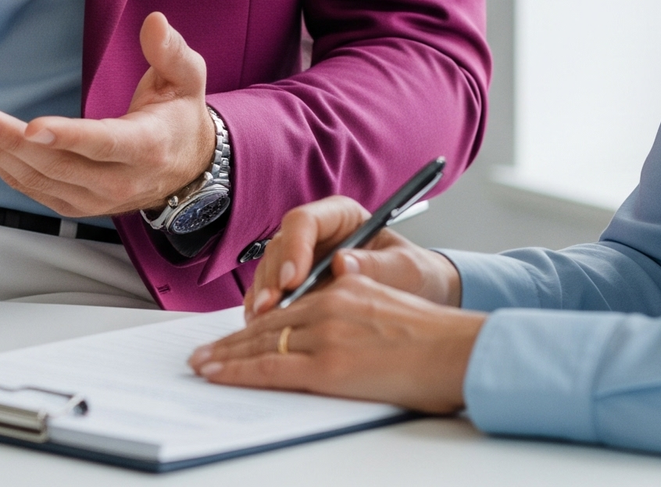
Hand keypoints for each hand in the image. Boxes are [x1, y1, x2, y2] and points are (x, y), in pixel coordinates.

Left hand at [0, 11, 214, 215]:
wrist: (187, 168)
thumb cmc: (180, 115)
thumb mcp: (187, 78)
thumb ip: (171, 51)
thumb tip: (154, 22)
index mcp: (147, 147)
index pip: (104, 144)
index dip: (68, 137)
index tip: (34, 126)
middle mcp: (118, 181)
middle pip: (58, 165)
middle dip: (12, 141)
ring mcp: (94, 200)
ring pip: (38, 181)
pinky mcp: (75, 206)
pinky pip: (33, 190)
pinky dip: (3, 168)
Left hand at [189, 269, 484, 411]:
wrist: (457, 352)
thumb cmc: (431, 339)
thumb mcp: (385, 303)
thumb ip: (352, 303)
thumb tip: (326, 312)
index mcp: (344, 286)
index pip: (288, 304)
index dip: (255, 321)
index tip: (233, 334)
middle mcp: (330, 303)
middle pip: (269, 323)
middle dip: (232, 341)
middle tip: (203, 353)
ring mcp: (327, 334)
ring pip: (262, 343)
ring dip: (227, 356)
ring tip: (203, 366)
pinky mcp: (329, 366)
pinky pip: (272, 368)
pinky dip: (239, 371)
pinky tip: (219, 375)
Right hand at [243, 196, 462, 315]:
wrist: (417, 296)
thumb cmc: (413, 274)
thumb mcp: (405, 268)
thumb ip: (377, 265)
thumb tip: (343, 263)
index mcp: (340, 216)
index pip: (305, 221)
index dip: (294, 247)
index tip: (294, 277)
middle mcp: (316, 234)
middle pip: (280, 246)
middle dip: (273, 277)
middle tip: (271, 306)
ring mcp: (302, 259)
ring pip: (270, 271)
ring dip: (263, 295)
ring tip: (261, 321)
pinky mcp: (295, 287)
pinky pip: (271, 294)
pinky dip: (264, 311)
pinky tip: (262, 329)